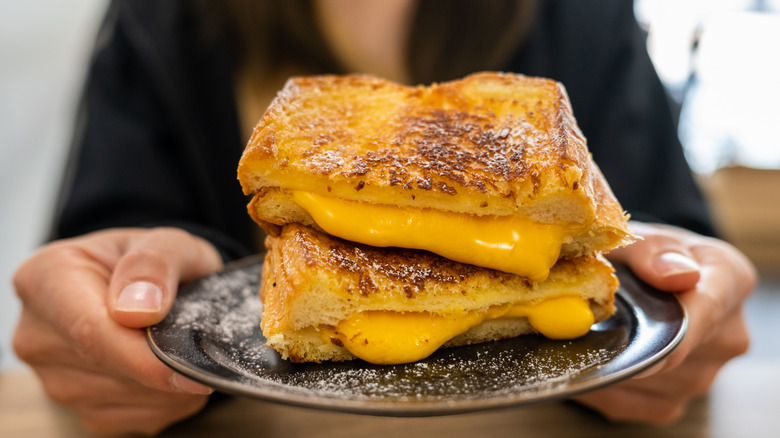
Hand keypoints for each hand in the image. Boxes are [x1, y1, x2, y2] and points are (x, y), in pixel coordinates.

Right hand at [13, 227, 223, 434]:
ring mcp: (53, 378)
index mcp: (45, 278)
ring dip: (172, 384)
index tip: (193, 367)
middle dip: (167, 363)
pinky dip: (170, 401)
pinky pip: (138, 418)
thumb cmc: (155, 263)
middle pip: (110, 369)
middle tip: (204, 340)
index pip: (90, 331)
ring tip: (183, 346)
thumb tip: (140, 309)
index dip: (145, 356)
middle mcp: (37, 334)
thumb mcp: (167, 241)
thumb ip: (154, 263)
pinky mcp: (80, 409)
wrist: (149, 287)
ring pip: (128, 398)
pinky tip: (173, 370)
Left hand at [574, 221, 755, 423]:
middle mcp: (727, 335)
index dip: (669, 324)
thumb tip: (676, 275)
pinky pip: (630, 403)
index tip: (636, 332)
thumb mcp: (642, 238)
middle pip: (673, 352)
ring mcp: (703, 374)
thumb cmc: (641, 256)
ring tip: (588, 333)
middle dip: (625, 338)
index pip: (705, 310)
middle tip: (582, 321)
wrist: (635, 280)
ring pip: (647, 382)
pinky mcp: (672, 401)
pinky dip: (600, 385)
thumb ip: (654, 250)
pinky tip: (588, 360)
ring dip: (609, 362)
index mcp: (730, 281)